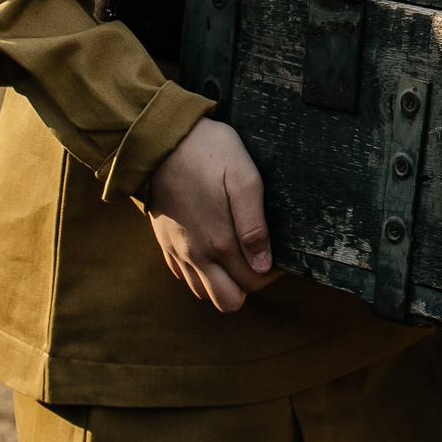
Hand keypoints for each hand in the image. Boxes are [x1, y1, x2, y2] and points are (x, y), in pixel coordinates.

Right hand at [144, 118, 277, 312]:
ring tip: (239, 255)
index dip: (271, 274)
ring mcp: (178, 251)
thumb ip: (254, 225)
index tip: (280, 255)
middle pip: (228, 299)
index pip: (251, 283)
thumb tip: (262, 265)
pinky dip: (200, 273)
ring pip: (203, 293)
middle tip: (261, 258)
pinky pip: (184, 276)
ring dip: (224, 283)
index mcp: (219, 242)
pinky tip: (212, 249)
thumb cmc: (210, 153)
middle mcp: (196, 255)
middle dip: (249, 285)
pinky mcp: (165, 243)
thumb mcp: (244, 179)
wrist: (161, 142)